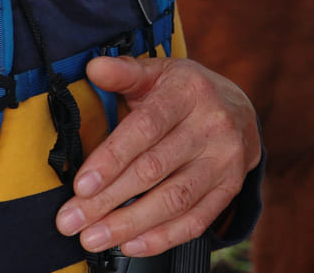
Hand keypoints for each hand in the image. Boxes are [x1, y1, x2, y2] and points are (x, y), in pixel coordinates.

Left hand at [55, 56, 260, 257]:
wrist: (242, 109)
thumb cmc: (185, 93)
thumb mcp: (158, 73)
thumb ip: (125, 72)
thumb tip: (94, 67)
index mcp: (188, 91)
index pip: (146, 127)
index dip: (112, 158)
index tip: (80, 185)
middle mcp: (212, 125)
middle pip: (154, 169)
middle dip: (108, 199)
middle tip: (71, 221)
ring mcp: (225, 159)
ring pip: (175, 199)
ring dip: (130, 224)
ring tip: (93, 238)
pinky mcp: (231, 187)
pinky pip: (196, 220)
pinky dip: (162, 237)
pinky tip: (131, 245)